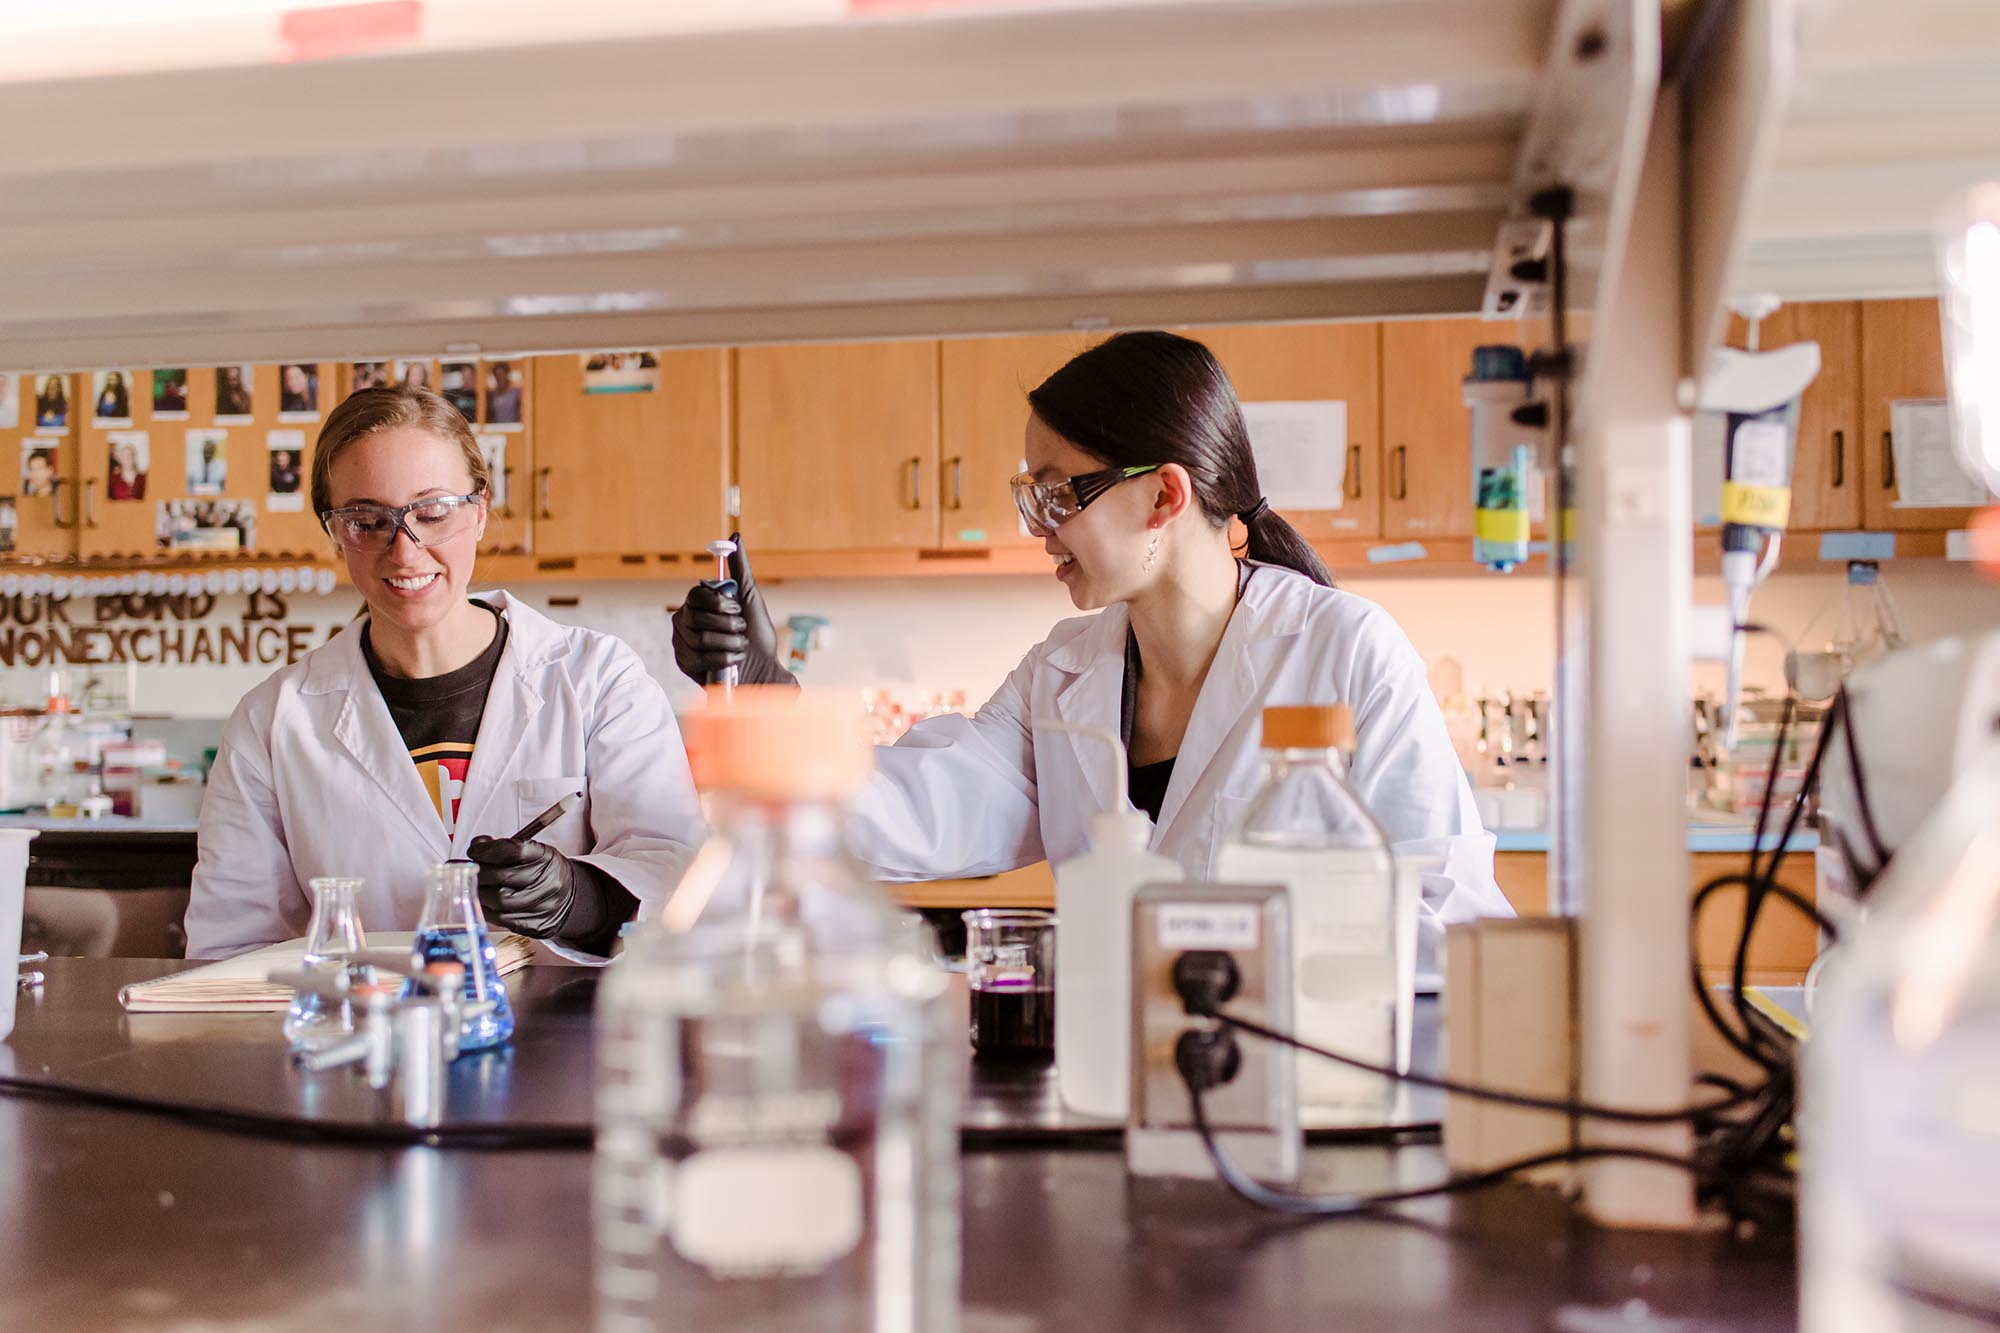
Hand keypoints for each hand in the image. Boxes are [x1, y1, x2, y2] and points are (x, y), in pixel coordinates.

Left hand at [465, 835, 578, 939]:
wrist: (570, 897)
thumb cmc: (544, 871)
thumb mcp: (533, 851)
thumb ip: (504, 847)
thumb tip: (477, 846)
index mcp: (546, 858)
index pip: (512, 851)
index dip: (487, 849)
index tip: (474, 849)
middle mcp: (546, 882)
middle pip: (502, 877)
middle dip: (478, 872)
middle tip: (465, 869)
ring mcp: (541, 906)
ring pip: (499, 901)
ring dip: (479, 892)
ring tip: (474, 885)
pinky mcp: (534, 925)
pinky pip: (502, 919)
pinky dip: (487, 909)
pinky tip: (484, 901)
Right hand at [670, 534, 796, 686]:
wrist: (762, 669)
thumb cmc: (757, 635)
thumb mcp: (751, 597)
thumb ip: (740, 568)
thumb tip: (735, 538)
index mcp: (700, 603)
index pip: (696, 595)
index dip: (718, 604)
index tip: (737, 610)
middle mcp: (686, 619)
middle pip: (696, 618)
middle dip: (729, 626)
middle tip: (741, 631)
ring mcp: (682, 641)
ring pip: (700, 639)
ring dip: (729, 644)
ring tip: (738, 648)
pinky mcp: (685, 663)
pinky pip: (699, 659)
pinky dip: (723, 660)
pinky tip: (731, 661)